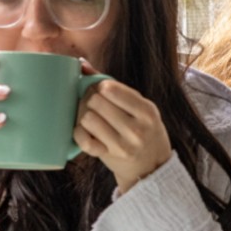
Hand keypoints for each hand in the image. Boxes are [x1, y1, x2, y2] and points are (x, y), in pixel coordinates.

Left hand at [74, 61, 169, 195]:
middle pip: (96, 101)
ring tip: (92, 117)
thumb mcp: (141, 107)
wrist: (151, 166)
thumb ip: (115, 86)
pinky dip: (79, 132)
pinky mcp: (107, 156)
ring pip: (87, 118)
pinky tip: (85, 130)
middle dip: (91, 98)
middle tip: (93, 102)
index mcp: (147, 112)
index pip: (111, 89)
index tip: (103, 91)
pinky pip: (83, 139)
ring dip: (85, 115)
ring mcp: (121, 145)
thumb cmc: (144, 130)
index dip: (101, 86)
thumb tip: (82, 64)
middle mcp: (136, 129)